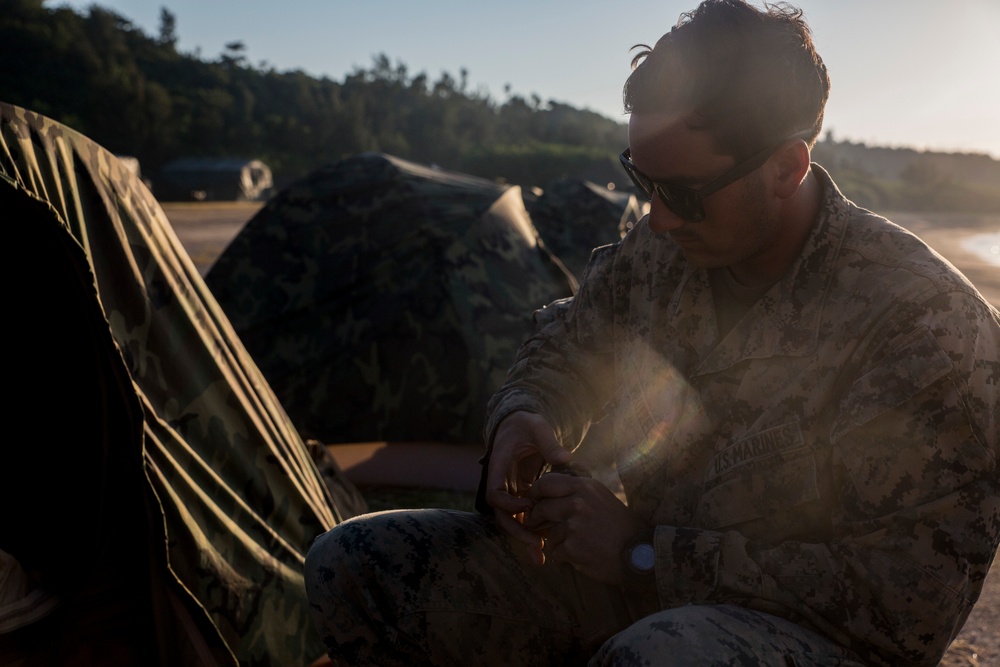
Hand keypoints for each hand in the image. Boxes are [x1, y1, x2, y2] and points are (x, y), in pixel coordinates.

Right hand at [485, 411, 572, 562]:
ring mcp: (510, 490)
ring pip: (512, 520)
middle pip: (501, 515)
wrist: (519, 424)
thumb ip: (549, 442)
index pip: (494, 493)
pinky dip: (533, 529)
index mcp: (498, 466)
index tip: (528, 507)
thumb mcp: (537, 427)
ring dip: (525, 537)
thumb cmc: (526, 423)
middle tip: (537, 545)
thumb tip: (565, 459)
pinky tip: (546, 545)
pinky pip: (523, 516)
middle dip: (517, 531)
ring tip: (542, 556)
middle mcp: (500, 482)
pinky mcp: (521, 494)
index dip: (509, 505)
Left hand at [523, 473, 646, 583]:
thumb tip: (549, 492)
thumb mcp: (602, 498)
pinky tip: (582, 556)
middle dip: (538, 519)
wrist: (641, 554)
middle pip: (542, 507)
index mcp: (585, 486)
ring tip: (579, 545)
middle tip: (539, 526)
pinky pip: (556, 552)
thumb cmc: (621, 527)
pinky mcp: (572, 547)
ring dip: (558, 542)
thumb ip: (578, 492)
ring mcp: (574, 525)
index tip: (533, 501)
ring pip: (549, 533)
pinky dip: (565, 557)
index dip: (535, 493)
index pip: (547, 483)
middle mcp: (578, 502)